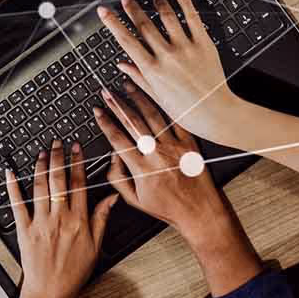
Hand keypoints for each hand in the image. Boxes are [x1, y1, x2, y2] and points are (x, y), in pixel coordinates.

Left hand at [0, 141, 117, 297]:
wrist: (50, 292)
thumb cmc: (73, 272)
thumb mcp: (96, 246)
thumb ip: (102, 218)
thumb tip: (112, 197)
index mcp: (79, 220)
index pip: (79, 184)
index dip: (77, 162)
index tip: (76, 148)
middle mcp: (59, 218)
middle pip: (59, 180)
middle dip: (58, 157)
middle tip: (58, 142)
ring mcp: (40, 223)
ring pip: (39, 187)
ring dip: (40, 166)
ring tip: (42, 152)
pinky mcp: (24, 230)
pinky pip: (17, 204)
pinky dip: (13, 187)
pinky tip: (11, 173)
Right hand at [95, 85, 260, 294]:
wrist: (201, 211)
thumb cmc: (169, 208)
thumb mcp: (136, 200)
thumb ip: (117, 179)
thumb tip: (112, 157)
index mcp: (142, 169)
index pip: (117, 139)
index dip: (105, 123)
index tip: (98, 111)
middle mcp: (157, 154)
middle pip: (132, 122)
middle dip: (116, 105)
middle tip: (106, 92)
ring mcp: (175, 146)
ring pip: (152, 115)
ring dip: (137, 98)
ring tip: (127, 86)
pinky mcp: (189, 142)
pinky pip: (174, 119)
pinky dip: (163, 105)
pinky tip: (155, 94)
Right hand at [96, 0, 244, 142]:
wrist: (215, 113)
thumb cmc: (187, 109)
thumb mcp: (157, 96)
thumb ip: (138, 77)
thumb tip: (122, 65)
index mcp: (152, 70)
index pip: (127, 41)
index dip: (113, 23)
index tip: (104, 12)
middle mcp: (167, 56)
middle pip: (144, 25)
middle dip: (132, 9)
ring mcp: (186, 48)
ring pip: (168, 17)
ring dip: (158, 3)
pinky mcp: (204, 44)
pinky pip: (193, 18)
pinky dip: (184, 3)